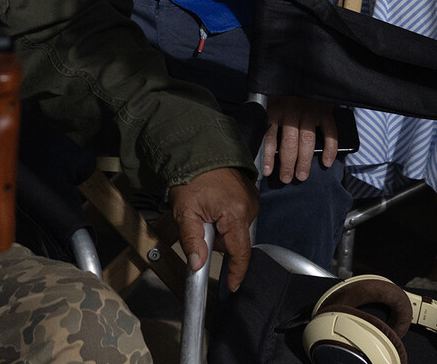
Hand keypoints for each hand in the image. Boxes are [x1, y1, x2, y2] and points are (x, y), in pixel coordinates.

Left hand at [169, 167, 258, 290]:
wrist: (199, 150)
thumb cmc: (192, 178)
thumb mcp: (185, 211)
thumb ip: (192, 240)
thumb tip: (197, 265)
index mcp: (235, 214)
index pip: (240, 252)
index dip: (236, 272)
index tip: (232, 286)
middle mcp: (249, 208)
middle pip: (234, 241)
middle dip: (217, 239)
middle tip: (200, 221)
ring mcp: (251, 200)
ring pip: (235, 229)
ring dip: (221, 227)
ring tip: (206, 209)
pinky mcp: (250, 194)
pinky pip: (238, 216)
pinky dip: (226, 216)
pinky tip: (214, 204)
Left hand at [262, 95, 337, 183]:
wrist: (301, 70)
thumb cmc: (282, 88)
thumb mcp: (268, 98)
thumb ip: (266, 117)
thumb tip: (261, 143)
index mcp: (274, 108)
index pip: (269, 137)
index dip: (268, 156)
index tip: (268, 172)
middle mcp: (292, 111)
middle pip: (289, 143)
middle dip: (287, 164)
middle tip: (287, 178)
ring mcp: (310, 111)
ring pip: (307, 141)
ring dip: (304, 161)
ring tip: (301, 175)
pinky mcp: (325, 110)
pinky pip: (330, 133)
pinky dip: (330, 149)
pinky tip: (326, 162)